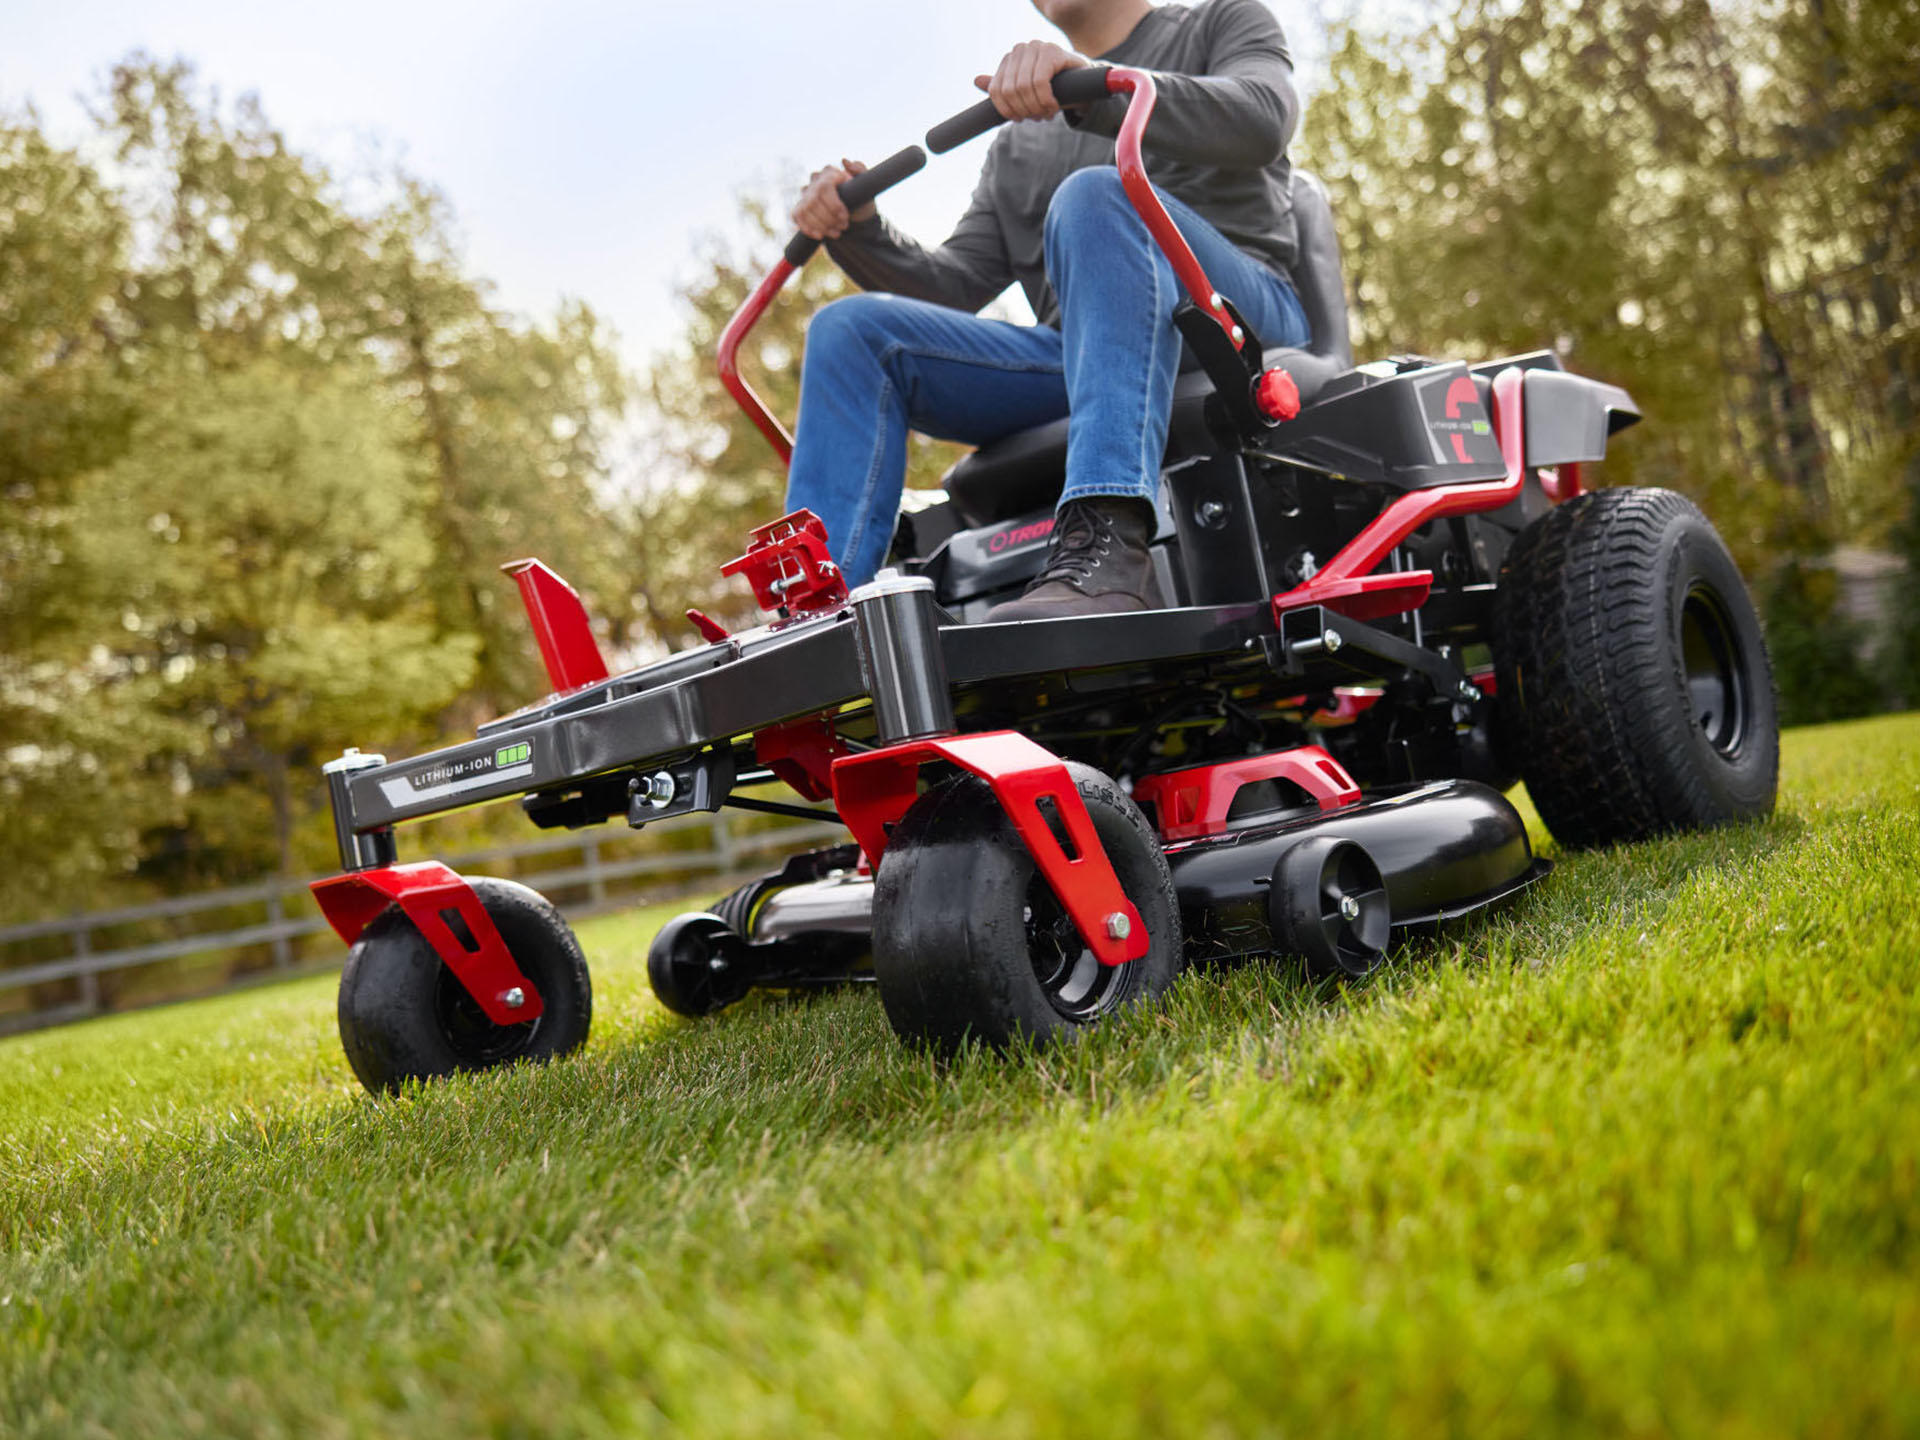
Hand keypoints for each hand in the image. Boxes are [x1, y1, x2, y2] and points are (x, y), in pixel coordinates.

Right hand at [791, 158, 872, 240]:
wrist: (854, 211)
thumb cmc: (860, 196)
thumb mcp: (865, 184)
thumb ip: (860, 169)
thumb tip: (844, 162)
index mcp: (829, 172)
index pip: (824, 188)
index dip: (833, 205)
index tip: (845, 217)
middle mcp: (815, 181)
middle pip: (813, 201)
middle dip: (828, 218)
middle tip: (843, 227)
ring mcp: (806, 194)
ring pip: (805, 210)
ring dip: (820, 225)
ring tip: (836, 233)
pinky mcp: (800, 207)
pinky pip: (797, 217)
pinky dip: (807, 228)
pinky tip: (820, 235)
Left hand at [975, 40, 1090, 121]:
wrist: (1083, 84)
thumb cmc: (1052, 89)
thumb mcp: (1025, 92)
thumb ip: (1003, 87)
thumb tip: (976, 80)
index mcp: (1010, 58)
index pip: (996, 89)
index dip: (1006, 110)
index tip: (1018, 119)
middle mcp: (1020, 49)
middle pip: (1009, 90)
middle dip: (1023, 110)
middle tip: (1037, 118)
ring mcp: (1036, 47)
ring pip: (1023, 88)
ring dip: (1036, 107)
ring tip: (1047, 114)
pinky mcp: (1052, 51)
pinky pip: (1040, 82)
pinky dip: (1045, 100)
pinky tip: (1053, 106)